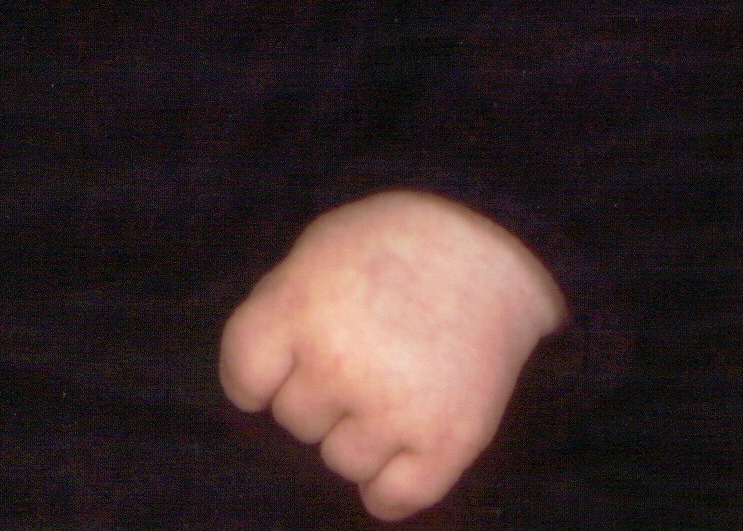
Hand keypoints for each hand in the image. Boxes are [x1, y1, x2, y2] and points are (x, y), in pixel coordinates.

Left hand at [219, 191, 567, 518]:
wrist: (498, 246)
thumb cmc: (400, 242)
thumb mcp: (322, 247)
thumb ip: (282, 307)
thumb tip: (258, 374)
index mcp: (302, 305)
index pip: (244, 375)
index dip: (261, 372)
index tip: (282, 365)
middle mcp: (339, 363)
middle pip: (294, 418)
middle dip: (321, 391)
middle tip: (365, 349)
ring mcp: (392, 409)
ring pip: (340, 460)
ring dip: (360, 432)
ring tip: (397, 380)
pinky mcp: (444, 444)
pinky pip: (388, 499)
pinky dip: (390, 482)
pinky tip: (406, 440)